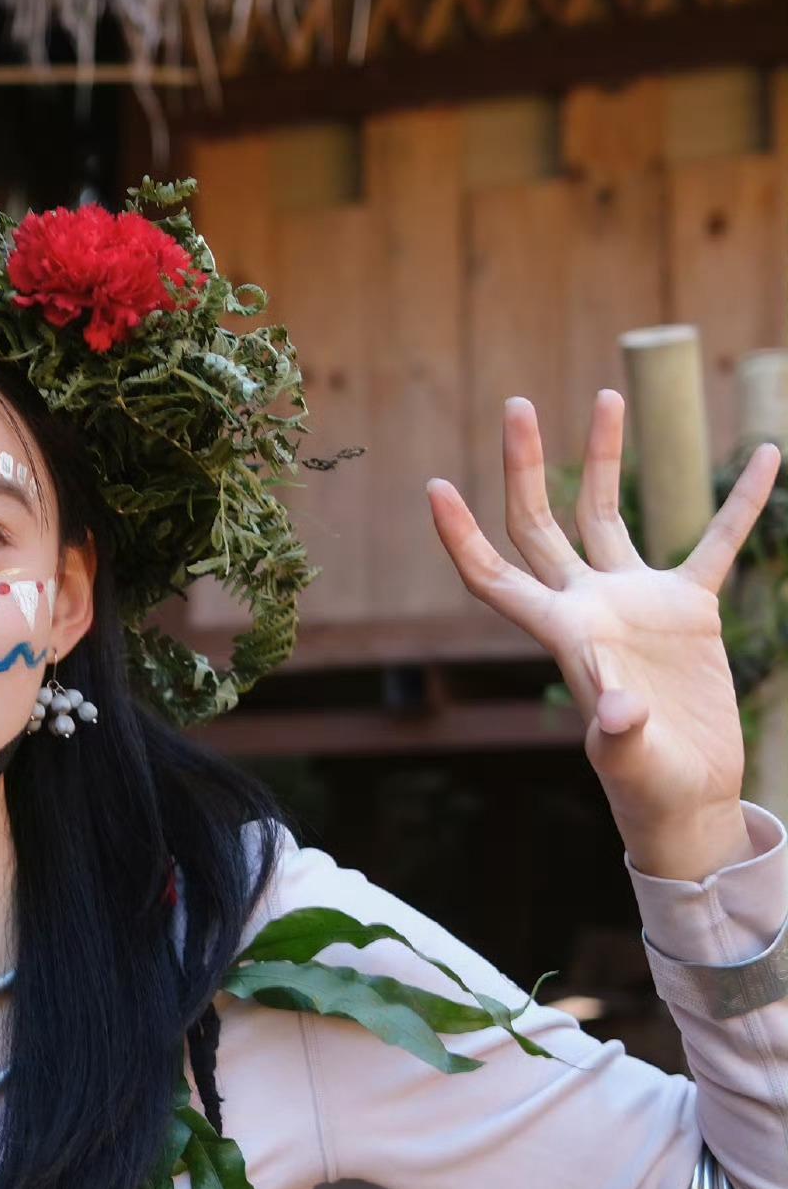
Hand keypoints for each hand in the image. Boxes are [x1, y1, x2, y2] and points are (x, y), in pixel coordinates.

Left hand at [427, 392, 779, 882]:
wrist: (687, 795)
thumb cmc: (644, 786)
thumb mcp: (630, 761)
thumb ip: (619, 734)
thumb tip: (620, 712)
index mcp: (561, 635)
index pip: (494, 577)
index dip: (461, 537)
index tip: (434, 486)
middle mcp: (589, 607)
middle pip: (540, 524)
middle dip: (524, 467)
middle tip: (516, 404)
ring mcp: (636, 602)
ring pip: (608, 513)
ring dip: (607, 456)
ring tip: (607, 393)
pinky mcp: (688, 608)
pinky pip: (714, 541)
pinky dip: (740, 502)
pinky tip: (769, 453)